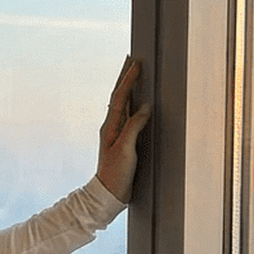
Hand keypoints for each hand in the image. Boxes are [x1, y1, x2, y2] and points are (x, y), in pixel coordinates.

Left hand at [96, 55, 150, 203]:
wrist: (109, 194)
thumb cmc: (115, 173)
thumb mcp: (125, 149)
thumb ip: (133, 126)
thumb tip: (144, 107)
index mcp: (110, 126)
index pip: (120, 97)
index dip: (128, 80)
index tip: (136, 63)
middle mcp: (112, 127)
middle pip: (120, 97)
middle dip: (126, 78)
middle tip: (133, 60)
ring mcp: (117, 134)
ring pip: (124, 104)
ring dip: (129, 88)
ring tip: (135, 74)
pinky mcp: (124, 141)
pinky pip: (129, 116)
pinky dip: (133, 104)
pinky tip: (138, 102)